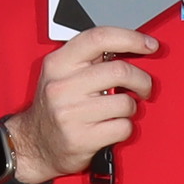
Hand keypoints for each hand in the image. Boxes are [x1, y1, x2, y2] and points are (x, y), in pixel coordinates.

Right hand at [17, 25, 157, 179]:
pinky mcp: (82, 139)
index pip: (99, 38)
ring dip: (131, 107)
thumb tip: (130, 46)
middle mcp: (62, 86)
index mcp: (58, 63)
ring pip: (125, 102)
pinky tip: (111, 126)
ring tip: (119, 110)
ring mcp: (70, 114)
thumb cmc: (55, 107)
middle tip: (143, 87)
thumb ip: (89, 58)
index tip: (149, 45)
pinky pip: (123, 127)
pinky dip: (125, 128)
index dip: (130, 38)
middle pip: (120, 71)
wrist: (33, 145)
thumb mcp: (61, 73)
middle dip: (142, 80)